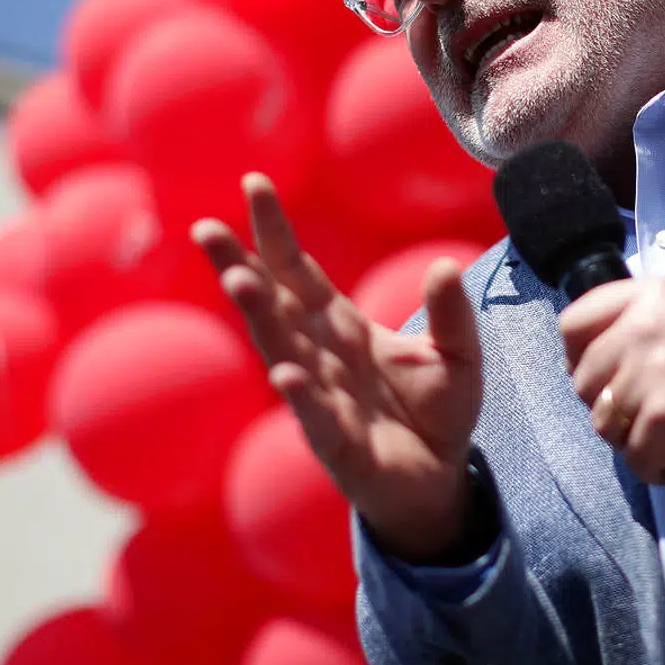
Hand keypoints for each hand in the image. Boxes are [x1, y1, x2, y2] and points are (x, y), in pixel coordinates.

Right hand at [192, 174, 483, 563]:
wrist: (440, 480)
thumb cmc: (436, 410)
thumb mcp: (458, 354)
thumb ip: (450, 313)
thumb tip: (446, 265)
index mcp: (341, 326)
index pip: (299, 271)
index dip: (276, 231)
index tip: (254, 184)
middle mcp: (320, 356)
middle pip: (273, 304)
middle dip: (240, 266)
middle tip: (206, 229)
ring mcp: (322, 399)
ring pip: (284, 352)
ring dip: (260, 318)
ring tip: (238, 280)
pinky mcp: (339, 447)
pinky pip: (318, 418)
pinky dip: (302, 397)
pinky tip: (285, 374)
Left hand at [560, 277, 664, 483]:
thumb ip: (641, 325)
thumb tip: (591, 362)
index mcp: (648, 297)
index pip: (573, 324)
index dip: (577, 357)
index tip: (597, 375)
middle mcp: (642, 328)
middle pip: (584, 381)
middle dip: (610, 405)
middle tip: (647, 414)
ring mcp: (650, 374)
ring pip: (604, 422)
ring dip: (631, 439)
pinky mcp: (662, 418)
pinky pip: (633, 457)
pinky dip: (655, 467)